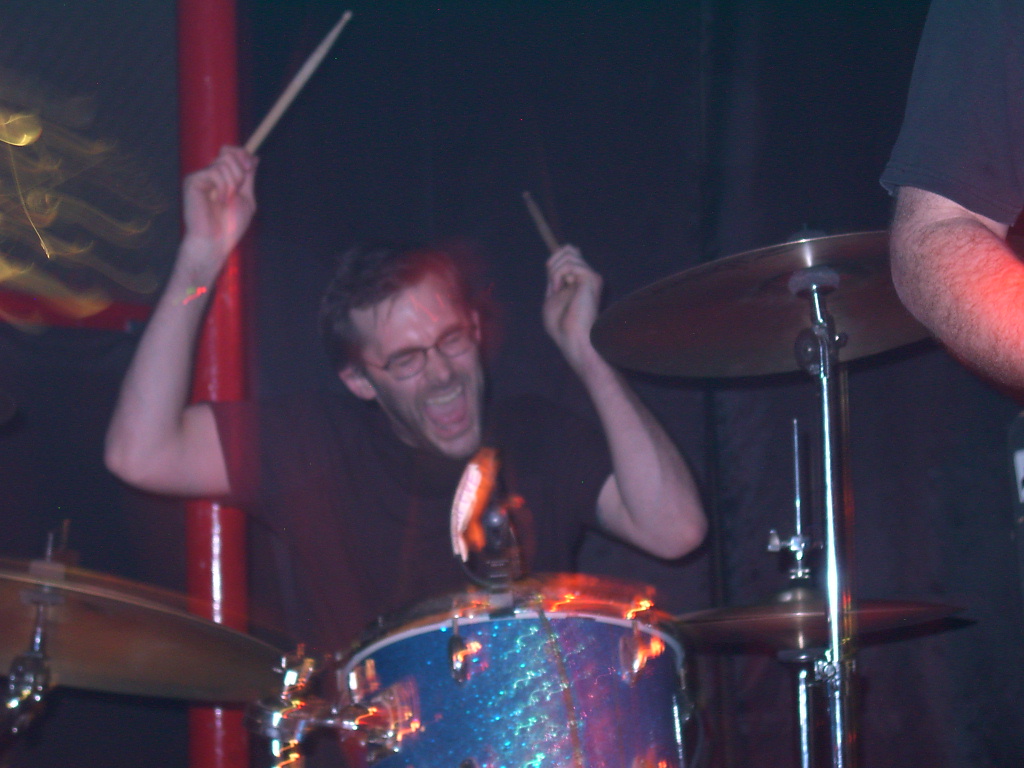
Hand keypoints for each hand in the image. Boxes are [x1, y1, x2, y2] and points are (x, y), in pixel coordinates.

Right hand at [180, 146, 257, 280]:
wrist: (215, 240)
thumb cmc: (230, 225)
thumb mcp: (246, 198)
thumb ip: (248, 177)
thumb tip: (254, 156)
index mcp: (222, 177)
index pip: (231, 152)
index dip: (242, 154)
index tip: (250, 167)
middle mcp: (210, 174)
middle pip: (229, 152)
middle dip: (240, 171)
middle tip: (237, 190)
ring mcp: (200, 176)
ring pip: (224, 162)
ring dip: (233, 183)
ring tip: (226, 200)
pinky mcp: (193, 181)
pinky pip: (215, 172)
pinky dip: (223, 188)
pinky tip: (218, 201)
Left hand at [543, 244, 602, 372]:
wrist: (572, 339)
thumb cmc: (561, 325)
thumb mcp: (552, 296)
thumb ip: (555, 277)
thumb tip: (560, 255)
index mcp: (580, 281)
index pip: (570, 253)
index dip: (555, 259)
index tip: (551, 279)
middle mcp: (588, 276)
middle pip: (568, 250)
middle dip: (553, 264)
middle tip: (553, 287)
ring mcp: (591, 277)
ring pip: (568, 254)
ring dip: (555, 272)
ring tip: (557, 290)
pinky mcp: (591, 279)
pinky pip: (570, 264)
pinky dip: (558, 276)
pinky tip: (561, 289)